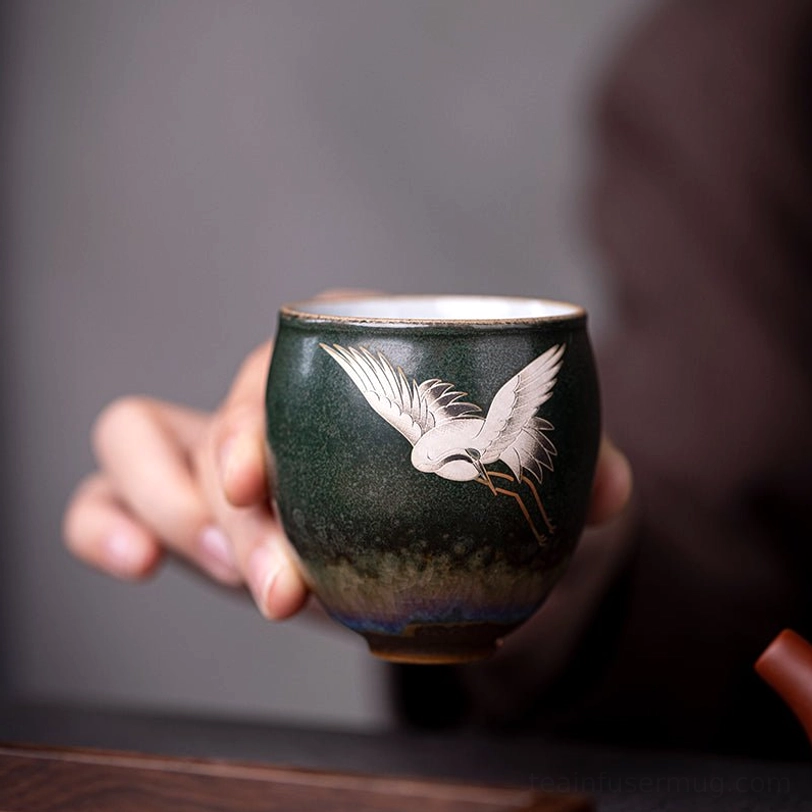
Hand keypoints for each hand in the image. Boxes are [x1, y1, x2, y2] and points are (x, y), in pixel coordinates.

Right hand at [63, 342, 632, 622]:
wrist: (396, 540)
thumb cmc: (440, 499)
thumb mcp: (502, 486)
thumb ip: (564, 479)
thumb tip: (613, 494)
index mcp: (339, 370)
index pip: (282, 363)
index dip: (258, 413)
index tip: (263, 484)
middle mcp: (266, 401)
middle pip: (216, 417)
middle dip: (227, 501)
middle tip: (275, 584)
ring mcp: (212, 449)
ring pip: (138, 440)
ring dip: (168, 508)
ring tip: (232, 583)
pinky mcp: (177, 502)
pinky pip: (106, 490)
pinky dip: (103, 519)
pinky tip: (131, 565)